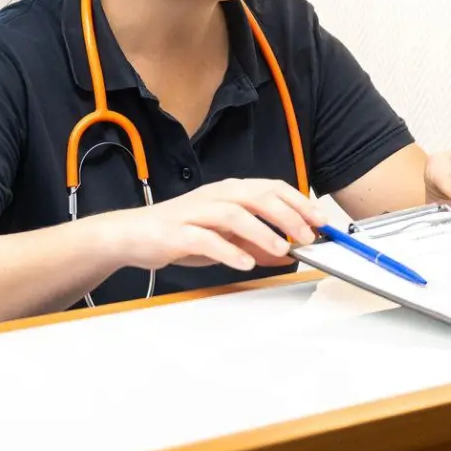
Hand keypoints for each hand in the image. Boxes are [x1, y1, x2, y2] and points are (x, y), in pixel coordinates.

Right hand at [93, 177, 327, 272]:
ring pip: (234, 214)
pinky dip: (228, 250)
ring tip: (281, 248)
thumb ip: (255, 242)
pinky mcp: (175, 233)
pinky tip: (245, 263)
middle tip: (308, 235)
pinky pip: (205, 239)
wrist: (130, 235)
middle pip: (257, 196)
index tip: (321, 220)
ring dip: (262, 231)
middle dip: (288, 214)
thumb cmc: (179, 232)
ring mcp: (194, 212)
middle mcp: (214, 196)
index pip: (272, 187)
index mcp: (229, 191)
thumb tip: (288, 252)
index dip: (299, 202)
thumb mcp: (225, 237)